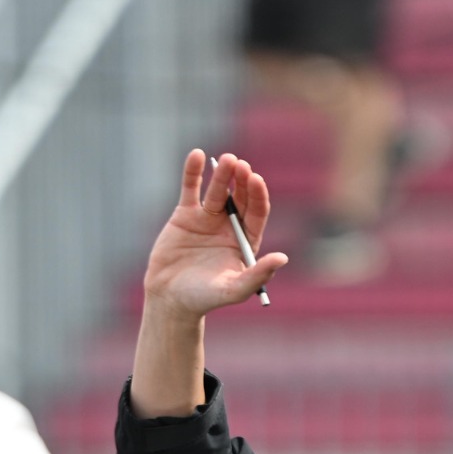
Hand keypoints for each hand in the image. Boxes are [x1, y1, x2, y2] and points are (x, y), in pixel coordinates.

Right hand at [142, 151, 287, 320]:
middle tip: (242, 166)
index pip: (257, 212)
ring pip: (218, 190)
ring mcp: (207, 217)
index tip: (255, 180)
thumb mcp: (233, 289)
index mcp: (246, 239)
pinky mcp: (185, 214)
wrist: (169, 298)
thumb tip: (282, 258)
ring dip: (223, 173)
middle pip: (240, 197)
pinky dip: (193, 172)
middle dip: (242, 181)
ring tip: (226, 159)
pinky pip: (191, 188)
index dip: (257, 195)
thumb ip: (258, 275)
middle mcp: (229, 225)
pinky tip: (197, 155)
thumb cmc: (204, 298)